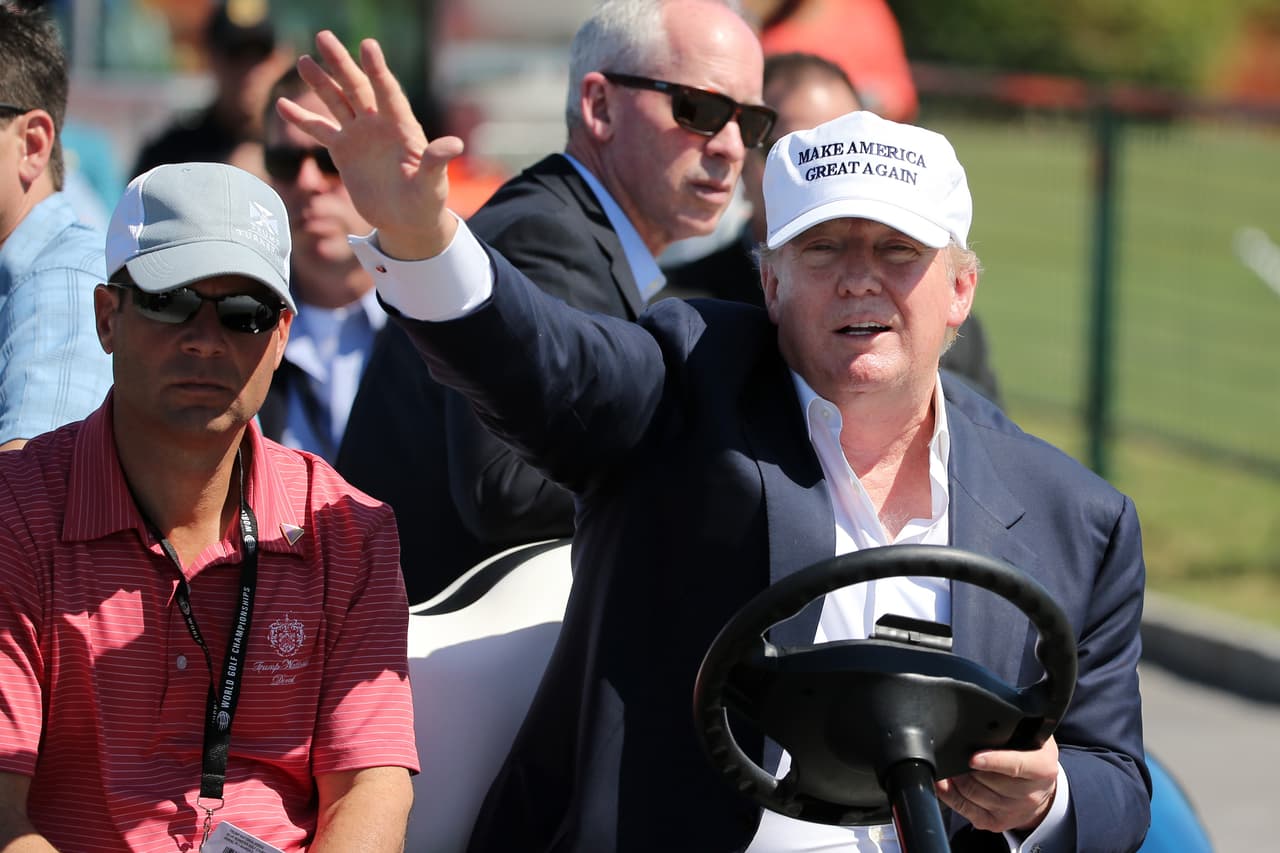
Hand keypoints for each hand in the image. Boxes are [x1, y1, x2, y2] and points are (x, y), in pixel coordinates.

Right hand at [276, 30, 464, 259]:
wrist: (407, 221)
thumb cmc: (427, 202)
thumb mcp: (433, 184)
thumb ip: (437, 162)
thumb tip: (455, 144)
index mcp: (403, 127)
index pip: (388, 93)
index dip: (378, 70)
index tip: (368, 45)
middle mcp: (379, 125)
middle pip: (357, 88)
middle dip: (341, 64)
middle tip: (324, 36)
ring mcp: (359, 136)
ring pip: (337, 102)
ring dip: (320, 82)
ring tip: (304, 60)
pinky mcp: (343, 151)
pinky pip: (319, 130)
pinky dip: (301, 119)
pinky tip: (282, 104)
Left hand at [934, 734, 1059, 833]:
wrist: (1042, 790)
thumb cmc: (1032, 756)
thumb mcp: (1033, 736)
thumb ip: (1012, 729)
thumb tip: (981, 726)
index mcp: (1042, 768)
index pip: (1017, 765)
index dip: (994, 761)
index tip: (973, 758)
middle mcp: (1030, 794)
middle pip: (987, 780)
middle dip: (966, 765)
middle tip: (955, 753)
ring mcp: (1013, 811)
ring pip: (973, 793)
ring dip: (956, 778)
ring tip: (951, 765)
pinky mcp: (996, 823)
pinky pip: (964, 808)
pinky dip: (949, 793)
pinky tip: (945, 782)